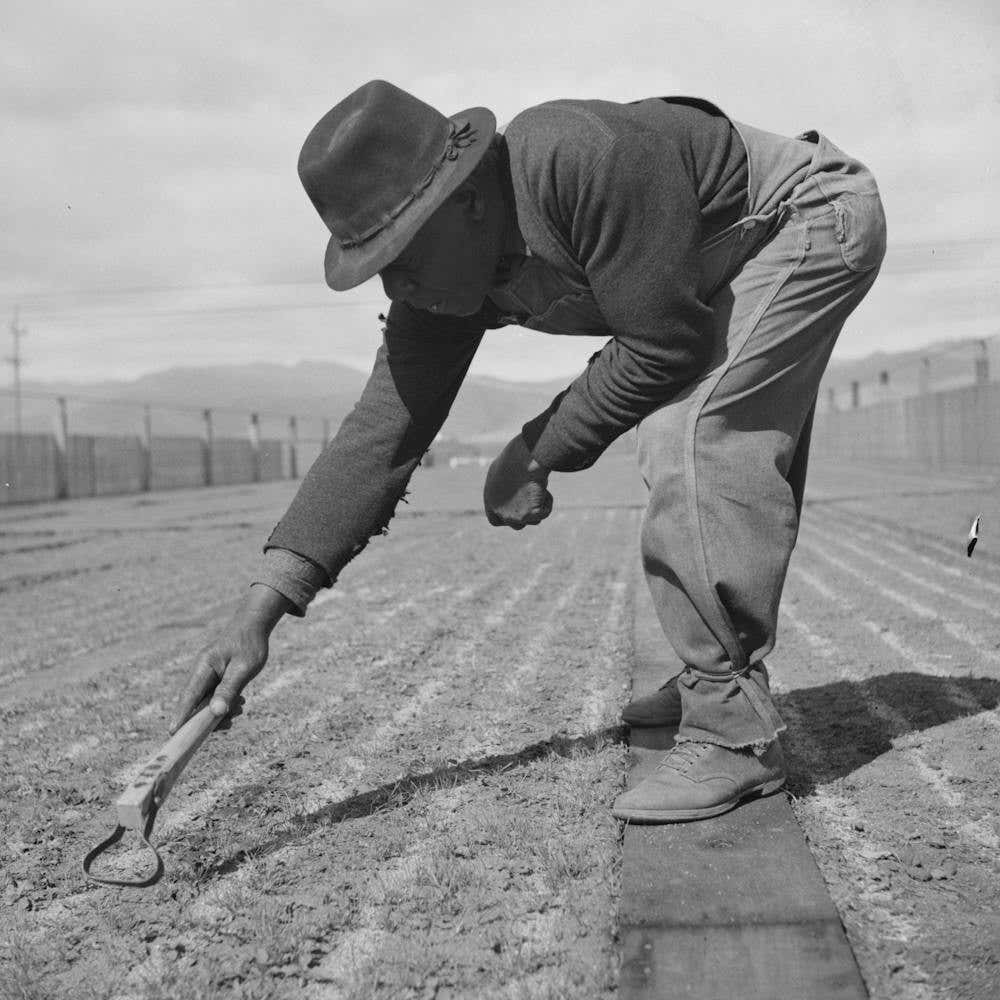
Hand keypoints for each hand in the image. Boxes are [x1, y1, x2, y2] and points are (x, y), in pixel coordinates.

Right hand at [169, 584, 292, 734]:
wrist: (253, 627)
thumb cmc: (249, 645)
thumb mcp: (243, 669)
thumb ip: (229, 690)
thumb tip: (216, 713)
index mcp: (203, 667)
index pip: (188, 696)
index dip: (181, 716)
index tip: (172, 733)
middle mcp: (200, 672)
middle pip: (195, 703)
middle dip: (210, 717)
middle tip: (232, 719)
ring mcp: (206, 676)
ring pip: (205, 703)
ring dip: (221, 710)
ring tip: (242, 704)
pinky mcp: (213, 679)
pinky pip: (213, 698)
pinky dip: (225, 703)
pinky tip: (240, 701)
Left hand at [483, 435, 552, 528]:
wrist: (524, 459)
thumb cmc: (515, 458)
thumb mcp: (502, 470)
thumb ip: (503, 486)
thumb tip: (511, 490)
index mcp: (490, 501)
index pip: (495, 520)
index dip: (507, 519)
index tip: (518, 512)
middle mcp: (500, 511)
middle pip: (516, 524)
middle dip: (527, 515)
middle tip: (535, 502)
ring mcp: (513, 515)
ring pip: (533, 520)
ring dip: (539, 507)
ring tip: (539, 488)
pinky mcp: (529, 515)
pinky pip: (544, 513)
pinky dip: (548, 502)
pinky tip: (544, 489)